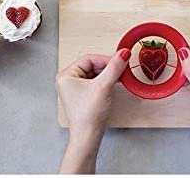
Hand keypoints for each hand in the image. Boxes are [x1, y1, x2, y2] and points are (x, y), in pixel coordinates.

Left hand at [56, 49, 130, 172]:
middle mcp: (68, 80)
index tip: (120, 61)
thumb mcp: (103, 86)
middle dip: (108, 67)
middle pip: (92, 65)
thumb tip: (123, 53)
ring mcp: (75, 88)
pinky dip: (106, 81)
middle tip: (121, 69)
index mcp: (66, 75)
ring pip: (95, 73)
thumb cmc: (88, 115)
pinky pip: (96, 81)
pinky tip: (114, 83)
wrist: (88, 136)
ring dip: (108, 74)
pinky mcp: (83, 95)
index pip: (89, 58)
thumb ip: (114, 67)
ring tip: (119, 77)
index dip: (106, 59)